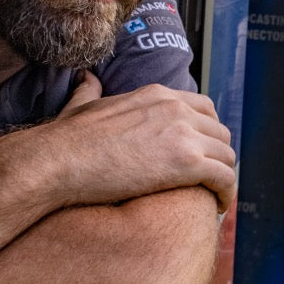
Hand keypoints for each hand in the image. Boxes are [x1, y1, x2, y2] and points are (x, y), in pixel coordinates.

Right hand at [42, 72, 236, 210]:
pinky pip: (225, 178)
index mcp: (159, 95)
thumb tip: (87, 77)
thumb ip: (91, 90)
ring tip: (214, 194)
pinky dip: (227, 193)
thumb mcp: (82, 105)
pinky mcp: (187, 163)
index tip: (203, 151)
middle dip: (218, 155)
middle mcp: (177, 109)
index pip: (204, 108)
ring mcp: (184, 135)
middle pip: (220, 132)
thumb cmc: (65, 140)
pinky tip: (218, 206)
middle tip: (210, 178)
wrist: (57, 161)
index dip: (208, 132)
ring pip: (227, 155)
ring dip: (224, 175)